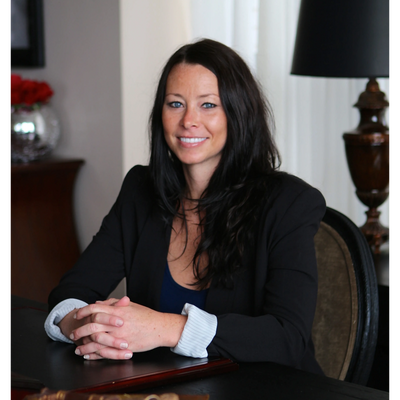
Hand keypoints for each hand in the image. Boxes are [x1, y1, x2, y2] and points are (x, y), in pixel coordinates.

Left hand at [71, 297, 186, 360]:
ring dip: (85, 345)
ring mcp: (120, 336)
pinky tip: (89, 355)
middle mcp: (117, 323)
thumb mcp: (131, 305)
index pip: (96, 309)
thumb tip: (99, 303)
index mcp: (119, 311)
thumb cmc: (147, 316)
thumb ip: (114, 303)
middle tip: (73, 333)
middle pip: (92, 325)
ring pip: (96, 341)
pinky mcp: (123, 348)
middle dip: (80, 330)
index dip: (84, 311)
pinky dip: (95, 355)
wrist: (160, 327)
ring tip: (78, 348)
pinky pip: (105, 352)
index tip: (77, 315)